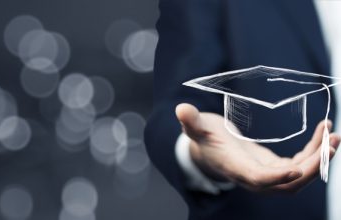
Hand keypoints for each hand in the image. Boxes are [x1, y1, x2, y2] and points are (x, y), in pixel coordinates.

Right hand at [175, 103, 340, 192]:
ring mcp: (266, 173)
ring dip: (319, 160)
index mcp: (235, 167)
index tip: (296, 167)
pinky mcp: (274, 166)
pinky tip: (322, 133)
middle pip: (288, 184)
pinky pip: (299, 165)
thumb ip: (191, 121)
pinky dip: (314, 153)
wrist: (210, 150)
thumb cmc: (204, 138)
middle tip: (332, 141)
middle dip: (313, 167)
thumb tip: (181, 109)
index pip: (258, 179)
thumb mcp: (197, 127)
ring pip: (299, 177)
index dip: (276, 176)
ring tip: (333, 135)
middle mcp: (254, 176)